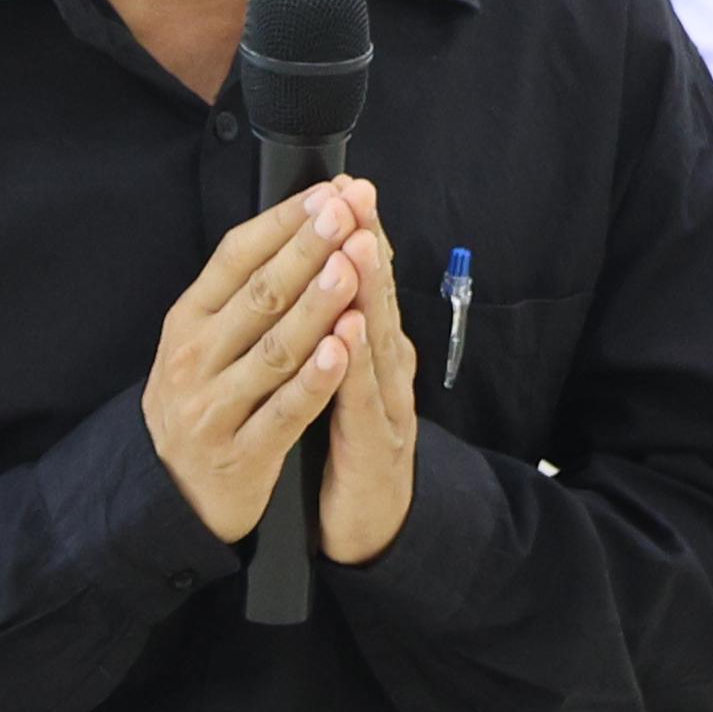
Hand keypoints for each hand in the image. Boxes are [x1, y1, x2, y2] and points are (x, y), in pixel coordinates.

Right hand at [147, 179, 369, 548]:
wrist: (169, 494)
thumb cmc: (202, 402)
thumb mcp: (201, 342)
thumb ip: (239, 294)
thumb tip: (296, 225)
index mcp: (188, 320)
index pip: (235, 256)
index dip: (283, 222)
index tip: (327, 193)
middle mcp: (195, 357)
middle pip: (260, 295)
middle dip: (307, 249)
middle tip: (345, 213)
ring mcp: (214, 406)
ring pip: (275, 349)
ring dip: (317, 305)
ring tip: (351, 268)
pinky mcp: (240, 453)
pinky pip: (284, 410)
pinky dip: (315, 379)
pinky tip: (343, 349)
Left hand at [314, 181, 418, 567]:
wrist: (373, 528)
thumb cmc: (351, 446)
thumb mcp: (345, 378)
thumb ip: (339, 326)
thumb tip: (324, 268)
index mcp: (373, 348)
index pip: (366, 280)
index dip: (358, 231)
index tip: (346, 183)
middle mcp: (387, 367)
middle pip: (378, 297)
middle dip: (366, 243)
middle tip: (358, 196)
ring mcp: (387, 405)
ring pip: (377, 341)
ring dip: (368, 292)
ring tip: (358, 246)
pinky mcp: (376, 446)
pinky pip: (362, 401)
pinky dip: (355, 366)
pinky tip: (349, 334)